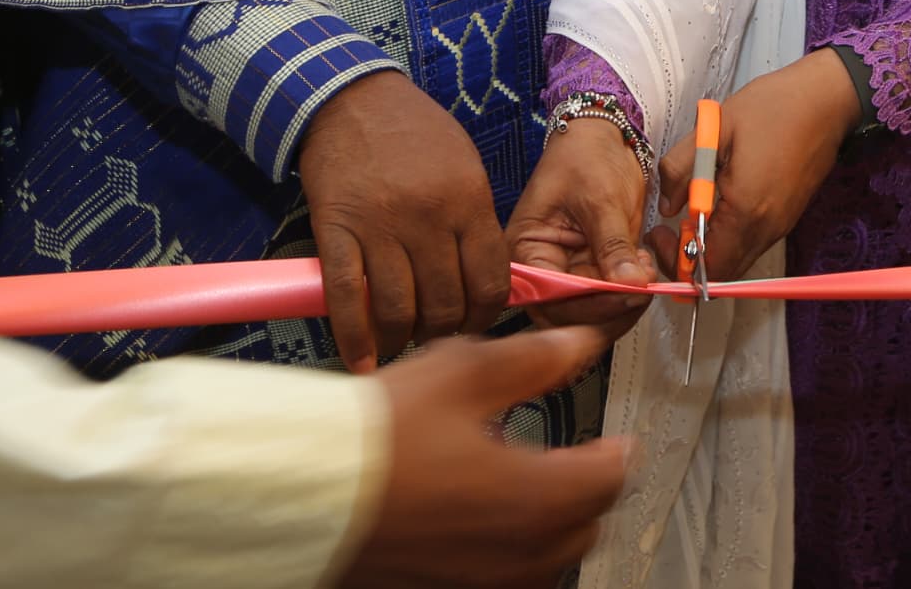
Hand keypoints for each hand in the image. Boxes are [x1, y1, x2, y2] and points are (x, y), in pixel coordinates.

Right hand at [300, 72, 509, 372]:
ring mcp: (379, 228)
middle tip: (437, 340)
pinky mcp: (335, 232)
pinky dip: (354, 338)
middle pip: (445, 304)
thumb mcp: (464, 166)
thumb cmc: (414, 132)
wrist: (351, 98)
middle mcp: (428, 219)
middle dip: (444, 333)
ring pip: (398, 310)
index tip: (477, 326)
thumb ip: (475, 221)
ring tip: (402, 345)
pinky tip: (361, 359)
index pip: (490, 281)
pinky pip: (347, 298)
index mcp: (468, 201)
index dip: (487, 317)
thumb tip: (486, 280)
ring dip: (402, 340)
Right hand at [341, 326, 631, 587]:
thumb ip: (531, 361)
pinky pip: (503, 576)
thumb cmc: (372, 438)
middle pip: (584, 526)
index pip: (610, 478)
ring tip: (522, 485)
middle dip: (585, 489)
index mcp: (535, 496)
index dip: (616, 450)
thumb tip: (577, 345)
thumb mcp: (458, 374)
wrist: (294, 494)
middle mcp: (517, 552)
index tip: (615, 436)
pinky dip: (508, 547)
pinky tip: (476, 514)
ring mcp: (481, 581)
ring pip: (546, 558)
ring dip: (549, 522)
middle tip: (574, 458)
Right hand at [507, 117, 659, 338]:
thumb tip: (629, 284)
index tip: (626, 292)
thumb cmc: (585, 157)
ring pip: (595, 311)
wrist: (604, 139)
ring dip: (626, 299)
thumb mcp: (599, 198)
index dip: (590, 302)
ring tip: (645, 269)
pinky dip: (632, 289)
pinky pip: (611, 295)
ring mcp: (569, 272)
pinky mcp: (593, 270)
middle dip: (611, 305)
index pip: (550, 295)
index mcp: (525, 251)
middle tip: (643, 285)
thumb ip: (612, 244)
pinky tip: (643, 266)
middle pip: (569, 313)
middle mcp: (542, 269)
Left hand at [649, 50, 861, 285]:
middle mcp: (767, 228)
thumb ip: (680, 168)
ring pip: (738, 259)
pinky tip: (720, 201)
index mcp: (745, 209)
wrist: (827, 99)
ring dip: (710, 246)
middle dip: (690, 258)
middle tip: (672, 225)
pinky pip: (753, 242)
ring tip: (695, 207)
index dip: (676, 259)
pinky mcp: (788, 217)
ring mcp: (782, 225)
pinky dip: (729, 235)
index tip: (660, 232)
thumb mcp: (712, 127)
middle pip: (723, 272)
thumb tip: (667, 205)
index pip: (706, 266)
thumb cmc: (773, 107)